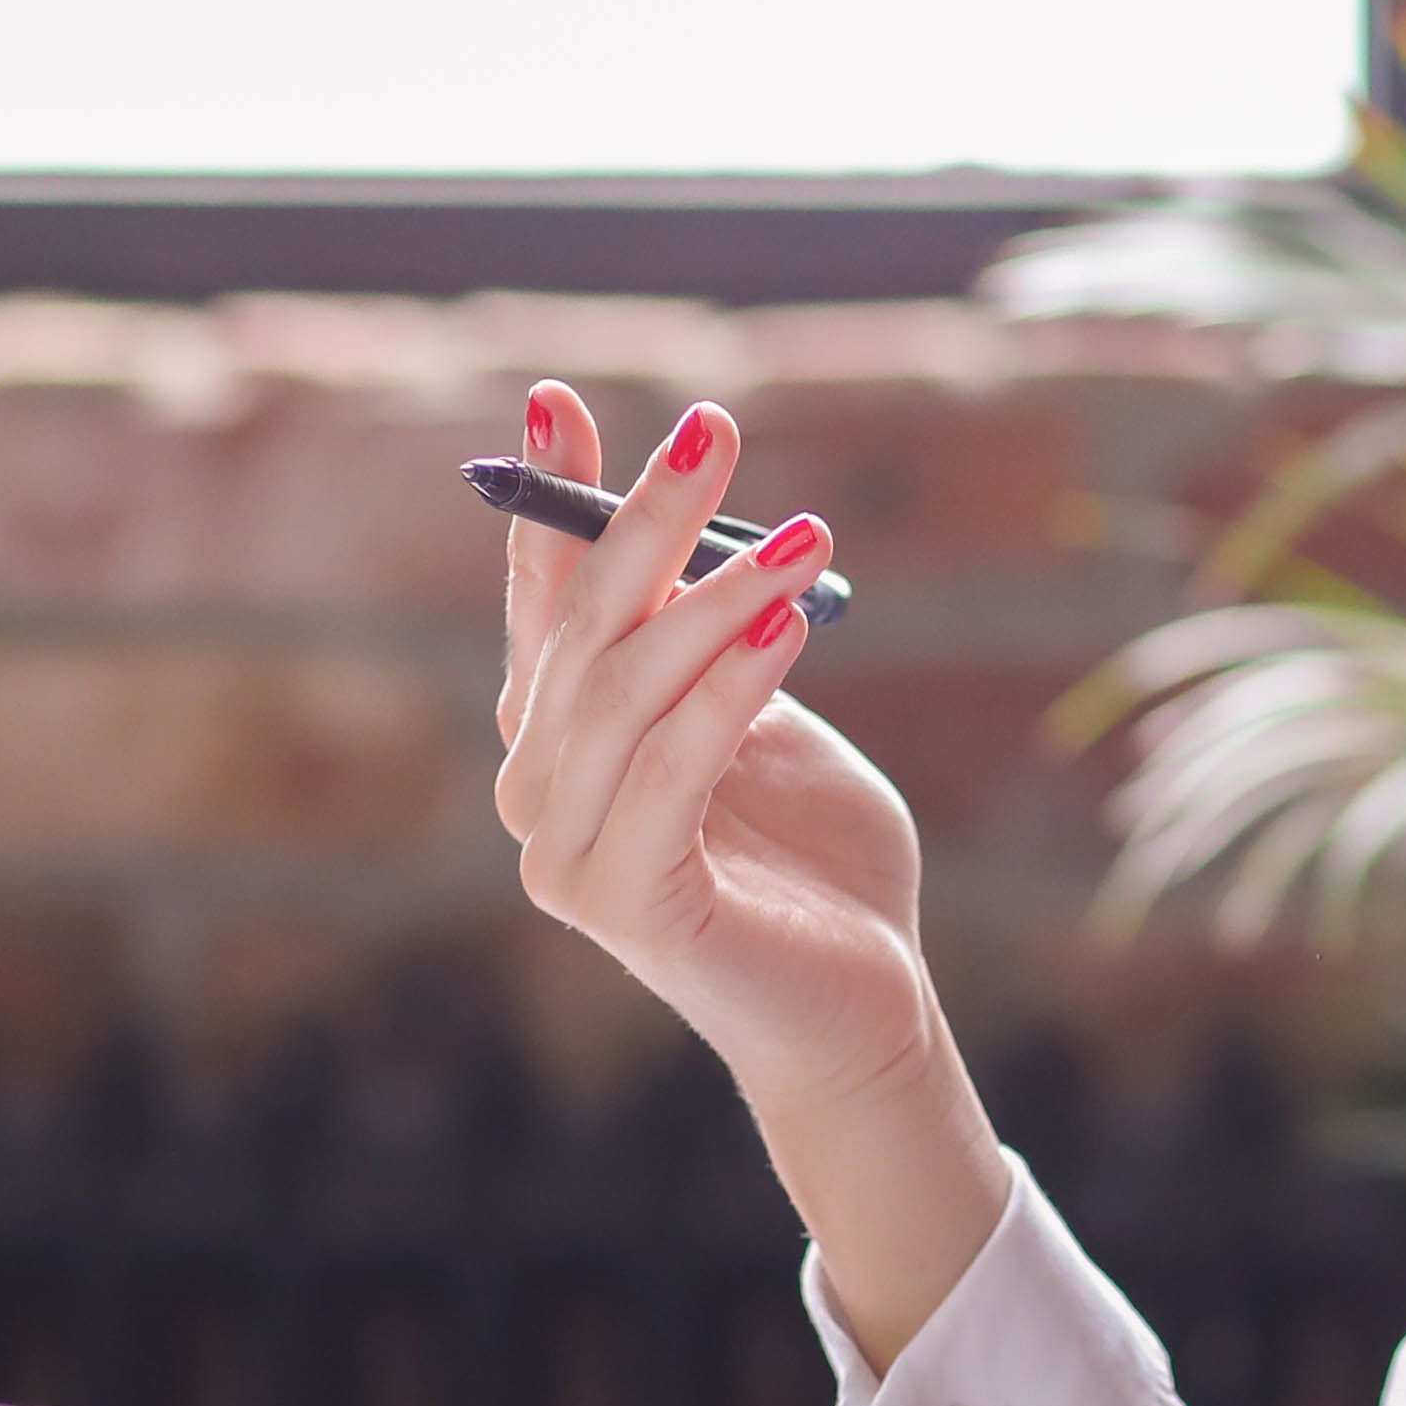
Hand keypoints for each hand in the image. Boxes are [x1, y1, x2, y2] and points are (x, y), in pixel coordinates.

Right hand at [489, 382, 1011, 1352]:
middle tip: (713, 425)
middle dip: (643, 517)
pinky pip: (669, 774)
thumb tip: (700, 530)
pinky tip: (787, 625)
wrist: (864, 1008)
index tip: (556, 396)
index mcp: (566, 739)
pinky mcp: (624, 908)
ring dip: (714, 599)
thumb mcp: (767, 718)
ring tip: (804, 538)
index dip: (550, 499)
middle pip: (582, 628)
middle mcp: (541, 792)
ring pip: (625, 692)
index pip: (545, 599)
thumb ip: (718, 643)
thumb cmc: (819, 863)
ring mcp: (567, 857)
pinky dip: (726, 692)